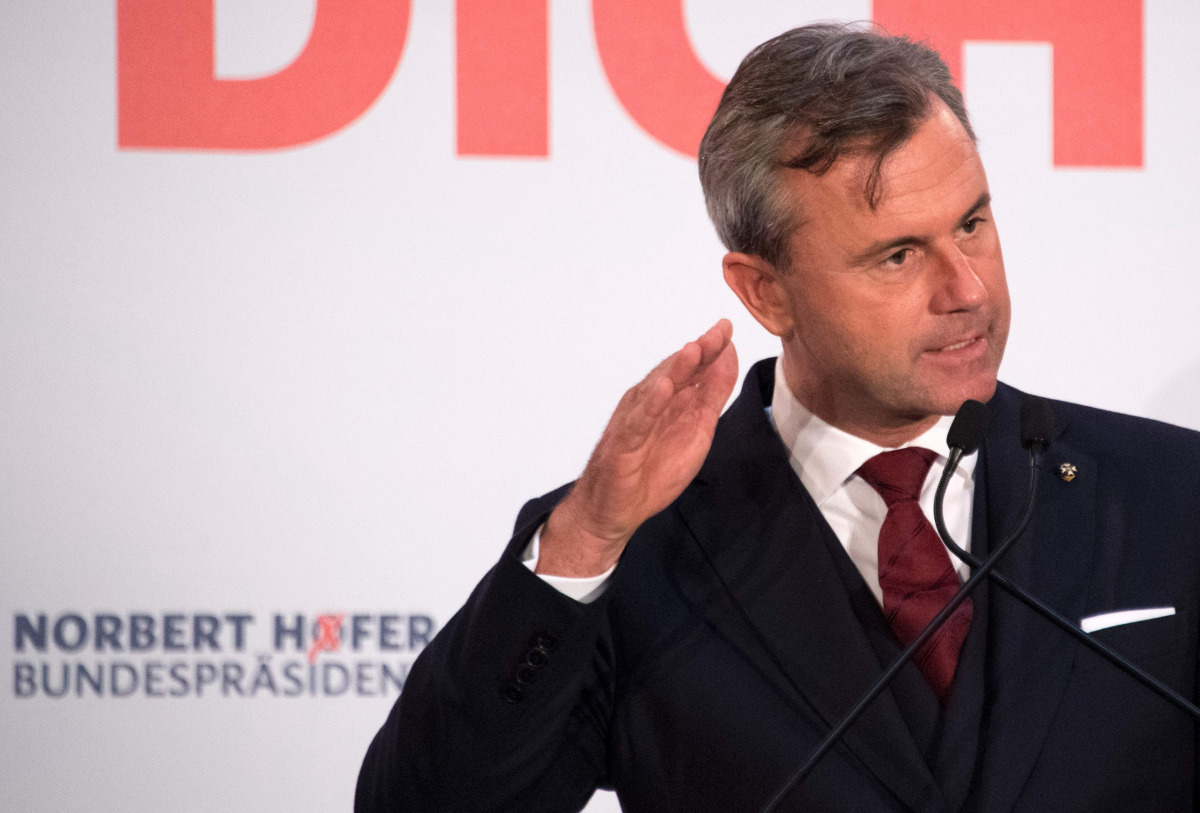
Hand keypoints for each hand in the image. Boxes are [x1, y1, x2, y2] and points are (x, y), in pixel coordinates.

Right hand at [537, 320, 737, 576]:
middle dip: (698, 352)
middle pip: (675, 372)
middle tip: (719, 330)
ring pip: (656, 390)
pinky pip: (637, 422)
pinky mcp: (623, 443)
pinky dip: (649, 405)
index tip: (728, 328)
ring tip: (695, 349)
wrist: (615, 511)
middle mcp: (649, 403)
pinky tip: (663, 390)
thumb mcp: (696, 432)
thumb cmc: (652, 472)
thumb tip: (728, 358)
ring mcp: (634, 421)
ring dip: (675, 370)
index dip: (711, 349)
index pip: (691, 369)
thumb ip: (711, 397)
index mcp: (669, 400)